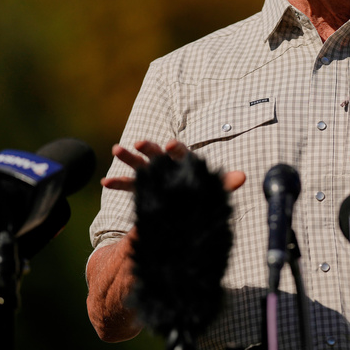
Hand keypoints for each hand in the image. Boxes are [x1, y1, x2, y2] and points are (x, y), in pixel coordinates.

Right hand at [100, 139, 246, 191]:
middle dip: (149, 148)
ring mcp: (156, 176)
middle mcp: (170, 165)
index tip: (170, 144)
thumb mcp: (214, 188)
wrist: (192, 206)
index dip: (176, 149)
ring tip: (116, 149)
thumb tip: (243, 177)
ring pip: (141, 165)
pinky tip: (105, 181)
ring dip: (129, 158)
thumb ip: (225, 182)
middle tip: (139, 143)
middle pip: (158, 154)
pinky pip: (130, 185)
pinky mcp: (146, 188)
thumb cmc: (204, 192)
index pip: (182, 152)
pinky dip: (119, 182)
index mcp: (187, 162)